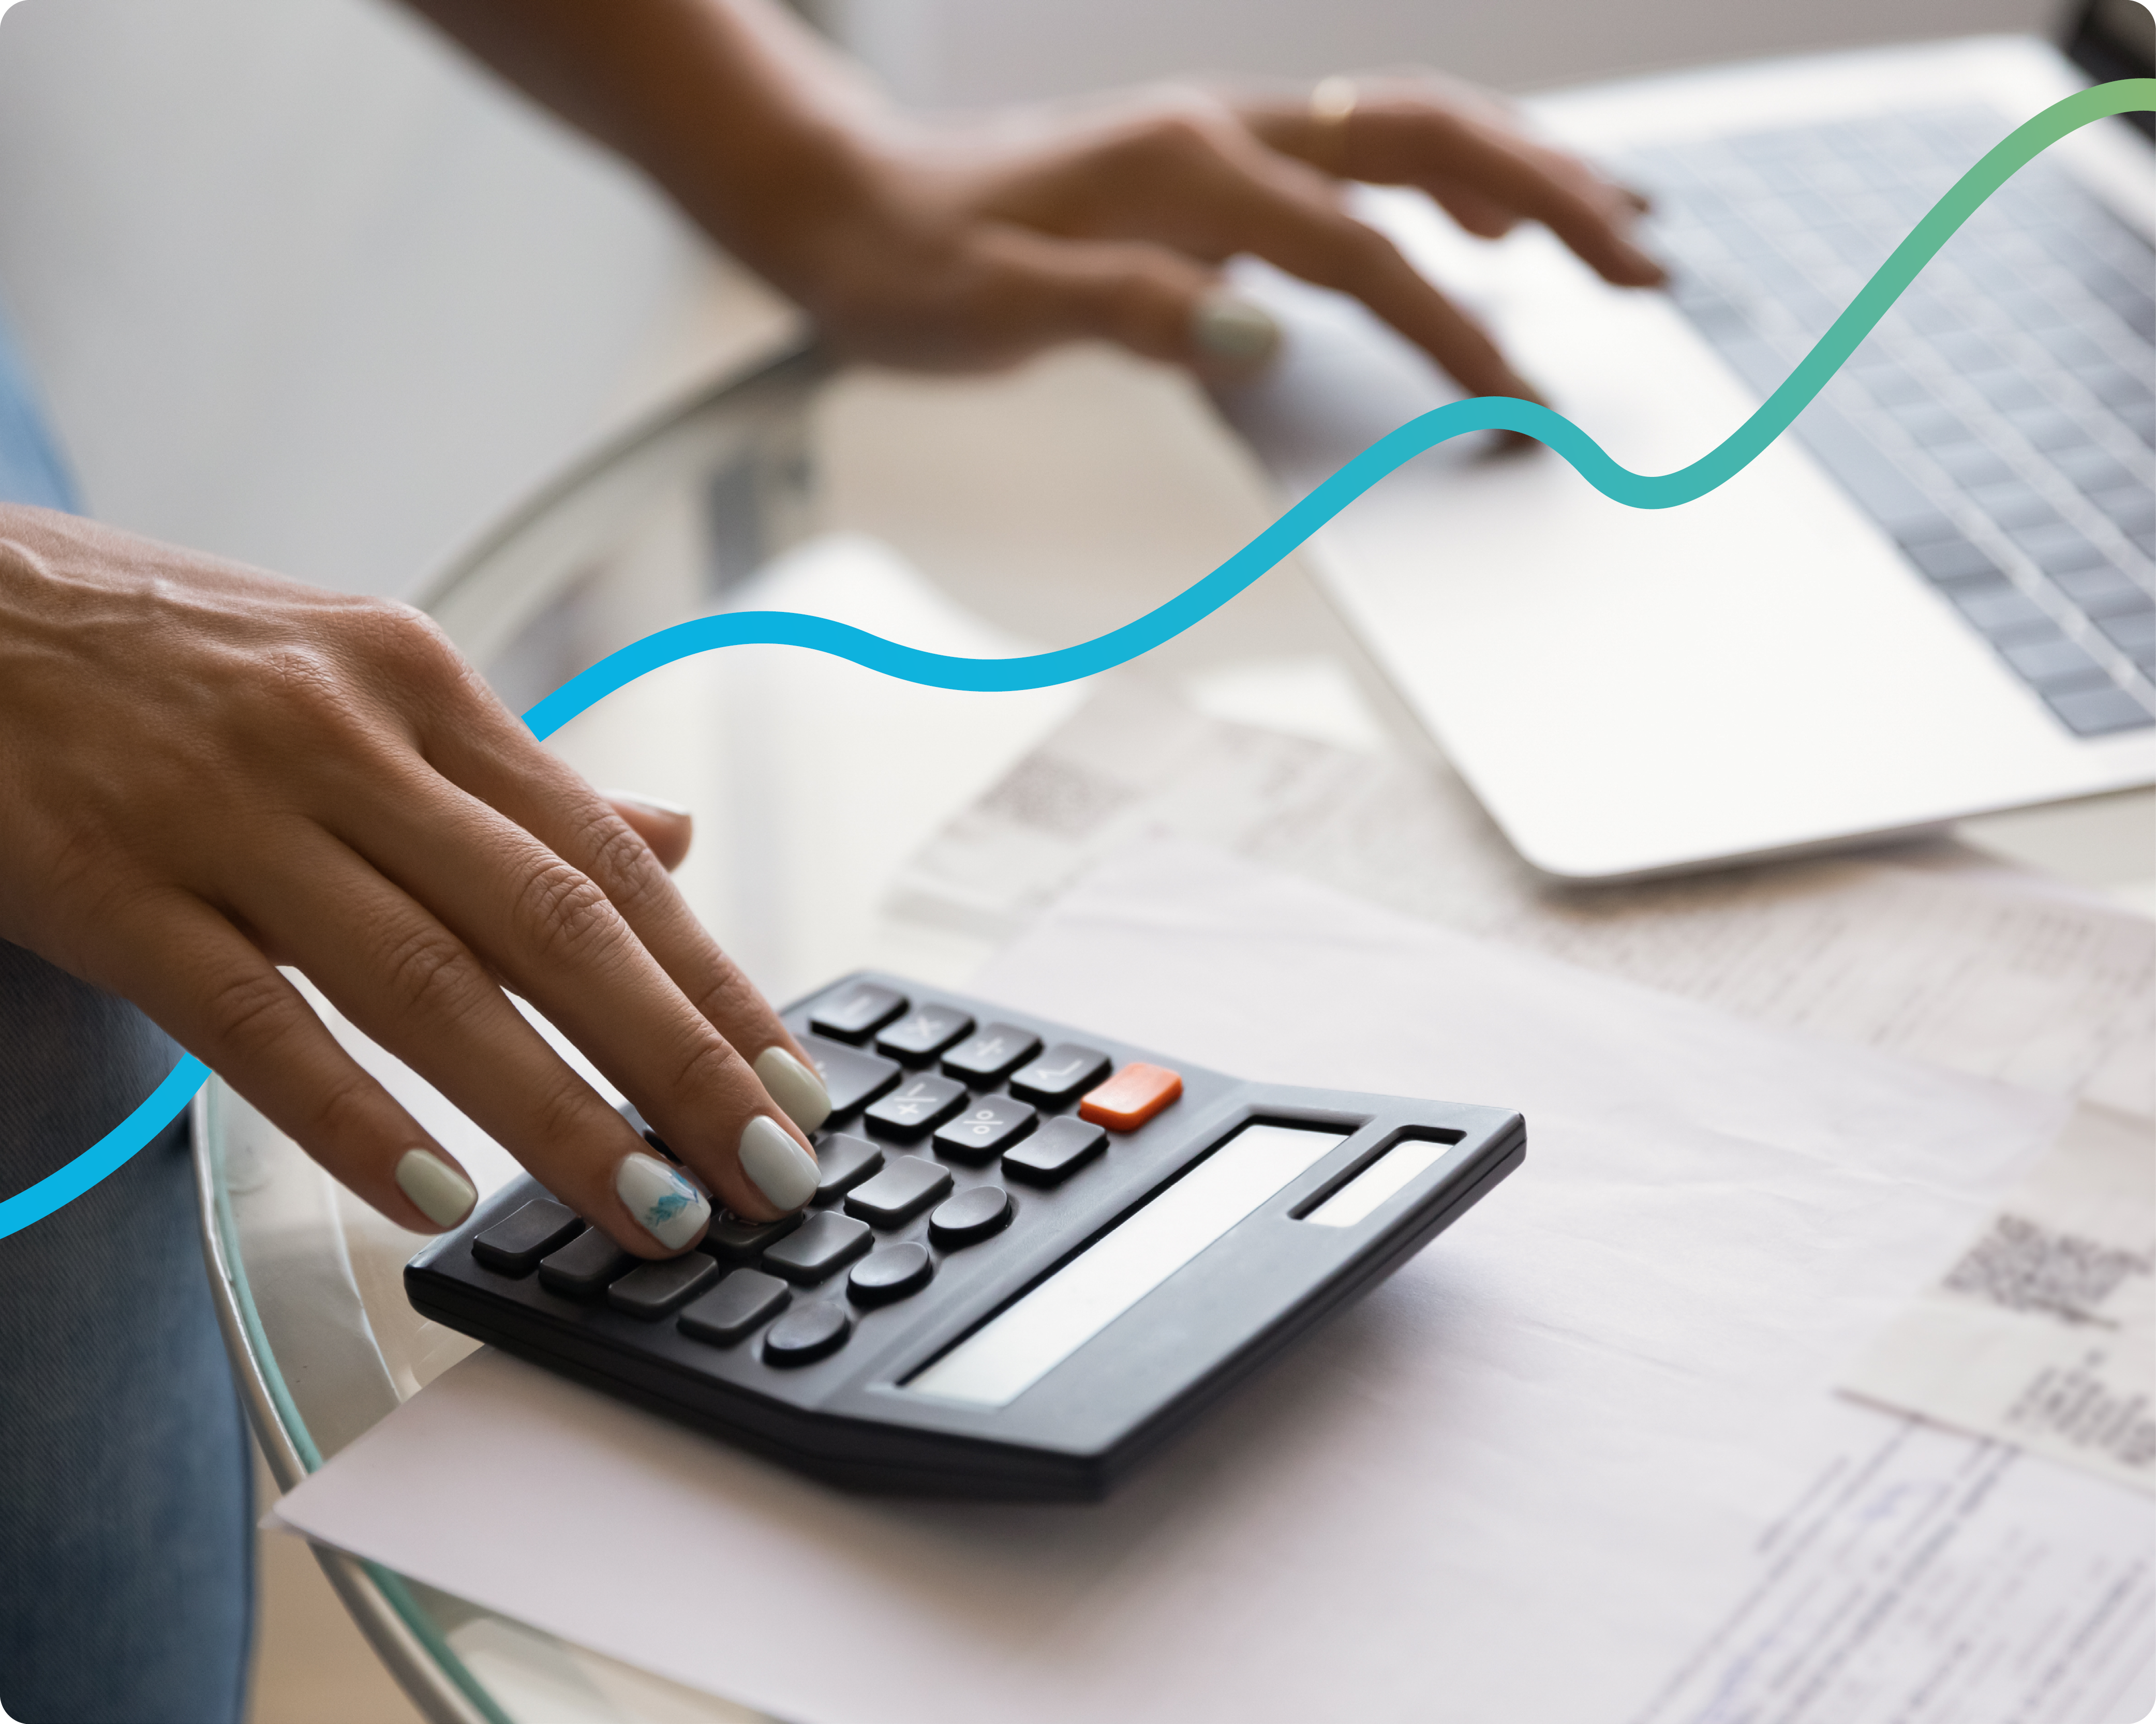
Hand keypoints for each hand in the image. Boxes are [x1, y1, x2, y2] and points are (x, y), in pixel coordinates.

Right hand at [0, 506, 830, 1250]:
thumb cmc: (160, 654)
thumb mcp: (360, 677)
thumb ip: (514, 782)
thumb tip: (668, 836)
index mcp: (423, 686)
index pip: (609, 859)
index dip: (716, 983)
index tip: (797, 1088)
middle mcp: (348, 736)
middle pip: (556, 924)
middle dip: (683, 1063)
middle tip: (771, 1175)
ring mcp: (229, 808)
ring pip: (431, 979)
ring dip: (558, 1112)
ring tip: (654, 1210)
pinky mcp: (108, 878)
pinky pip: (253, 1020)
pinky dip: (355, 1118)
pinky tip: (441, 1198)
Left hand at [740, 73, 1665, 394]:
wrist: (846, 203)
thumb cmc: (911, 265)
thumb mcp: (994, 308)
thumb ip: (1126, 311)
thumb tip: (1254, 337)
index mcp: (1186, 175)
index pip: (1360, 255)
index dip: (1453, 330)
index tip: (1525, 405)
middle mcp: (1225, 134)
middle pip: (1430, 143)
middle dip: (1555, 201)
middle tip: (1649, 268)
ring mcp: (1229, 136)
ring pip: (1415, 130)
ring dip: (1529, 172)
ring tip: (1621, 230)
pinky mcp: (1222, 159)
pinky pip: (1369, 151)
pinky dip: (1455, 180)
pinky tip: (1494, 224)